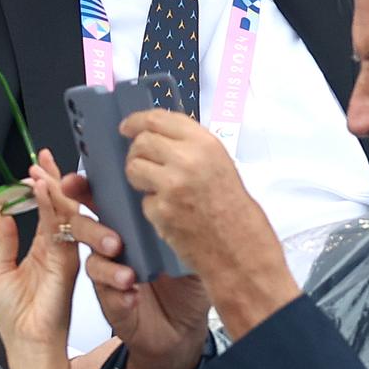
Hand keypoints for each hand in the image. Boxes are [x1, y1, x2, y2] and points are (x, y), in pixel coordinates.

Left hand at [0, 150, 78, 368]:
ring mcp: (65, 252)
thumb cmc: (14, 317)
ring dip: (51, 187)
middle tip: (42, 157)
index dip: (41, 186)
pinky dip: (52, 205)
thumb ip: (4, 239)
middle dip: (52, 178)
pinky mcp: (68, 260)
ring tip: (39, 169)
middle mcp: (57, 247)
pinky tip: (44, 189)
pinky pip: (61, 227)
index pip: (45, 209)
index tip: (36, 163)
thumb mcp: (0, 270)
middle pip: (58, 205)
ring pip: (62, 211)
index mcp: (42, 249)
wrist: (26, 344)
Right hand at [60, 171, 210, 368]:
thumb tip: (186, 192)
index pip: (102, 199)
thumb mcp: (190, 244)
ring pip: (92, 260)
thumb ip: (182, 219)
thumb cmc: (185, 281)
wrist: (184, 328)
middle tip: (113, 240)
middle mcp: (115, 244)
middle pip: (84, 225)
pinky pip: (105, 293)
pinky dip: (117, 293)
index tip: (75, 182)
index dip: (85, 188)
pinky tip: (131, 293)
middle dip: (88, 226)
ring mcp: (109, 272)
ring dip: (107, 264)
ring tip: (127, 273)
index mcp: (130, 223)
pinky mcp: (110, 300)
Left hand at [122, 110, 300, 341]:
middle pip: (142, 142)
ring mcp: (172, 185)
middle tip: (140, 162)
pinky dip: (151, 207)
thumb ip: (193, 149)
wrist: (241, 250)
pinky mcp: (160, 211)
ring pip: (133, 168)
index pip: (159, 119)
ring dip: (138, 177)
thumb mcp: (221, 165)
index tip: (127, 126)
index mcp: (206, 143)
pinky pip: (143, 200)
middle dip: (135, 152)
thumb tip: (161, 138)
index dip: (137, 120)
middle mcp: (188, 159)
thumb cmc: (236, 211)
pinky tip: (169, 214)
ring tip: (154, 188)